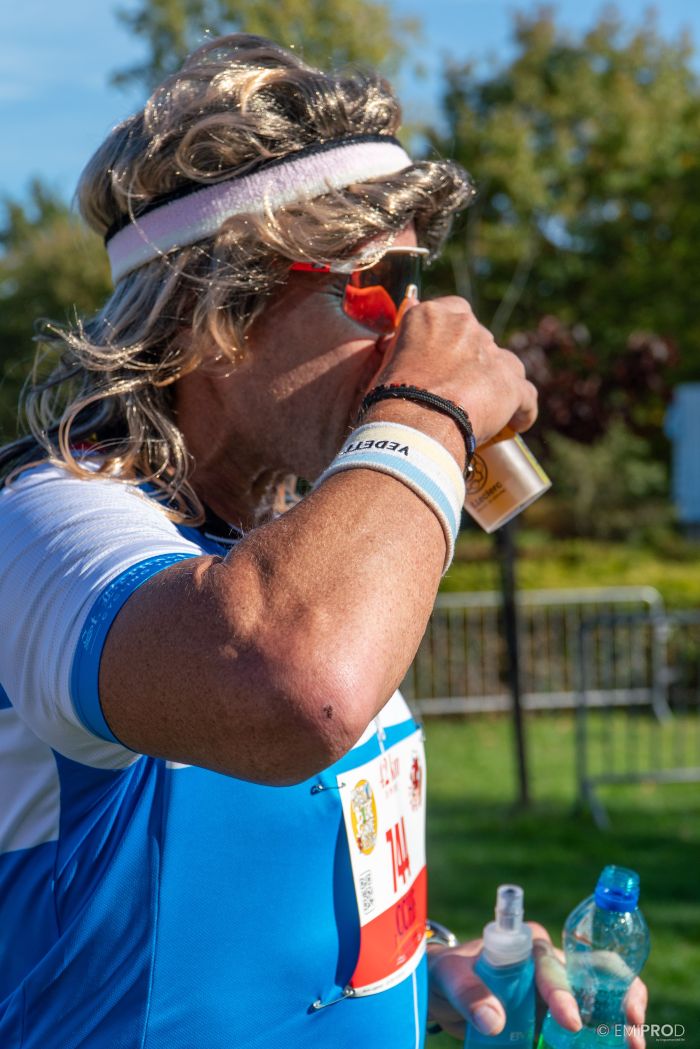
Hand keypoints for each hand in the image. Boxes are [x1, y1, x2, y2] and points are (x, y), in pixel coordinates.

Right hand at [376, 296, 538, 444]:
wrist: (412, 426)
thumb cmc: (390, 399)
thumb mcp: (388, 360)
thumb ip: (405, 337)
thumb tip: (409, 309)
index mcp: (432, 315)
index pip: (455, 311)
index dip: (454, 335)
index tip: (448, 353)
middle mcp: (465, 327)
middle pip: (480, 341)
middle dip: (475, 363)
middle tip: (460, 390)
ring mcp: (491, 354)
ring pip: (506, 365)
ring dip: (498, 383)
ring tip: (488, 409)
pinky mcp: (510, 383)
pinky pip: (525, 395)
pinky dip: (521, 411)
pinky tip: (515, 425)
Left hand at [427, 923, 647, 1047]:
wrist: (442, 992)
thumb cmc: (447, 972)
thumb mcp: (449, 976)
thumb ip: (469, 992)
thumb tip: (494, 1020)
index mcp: (529, 946)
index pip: (553, 966)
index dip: (565, 992)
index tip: (570, 1022)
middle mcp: (550, 967)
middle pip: (592, 981)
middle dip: (617, 1004)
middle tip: (630, 1036)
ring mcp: (555, 997)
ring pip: (597, 1008)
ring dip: (615, 1028)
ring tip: (632, 1047)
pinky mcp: (553, 1023)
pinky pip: (582, 1035)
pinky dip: (596, 1042)